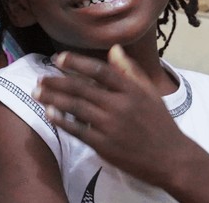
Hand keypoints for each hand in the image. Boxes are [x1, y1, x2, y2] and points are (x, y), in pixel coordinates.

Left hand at [32, 45, 194, 188]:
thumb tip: (114, 49)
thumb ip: (130, 71)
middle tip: (40, 77)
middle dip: (57, 81)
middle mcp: (120, 105)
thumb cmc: (160, 122)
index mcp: (131, 90)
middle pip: (82, 89)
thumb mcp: (150, 92)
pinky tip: (49, 113)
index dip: (76, 62)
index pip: (99, 71)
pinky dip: (62, 121)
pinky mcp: (105, 145)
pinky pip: (78, 130)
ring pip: (76, 108)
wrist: (171, 158)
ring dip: (54, 98)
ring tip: (37, 92)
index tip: (58, 58)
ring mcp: (111, 126)